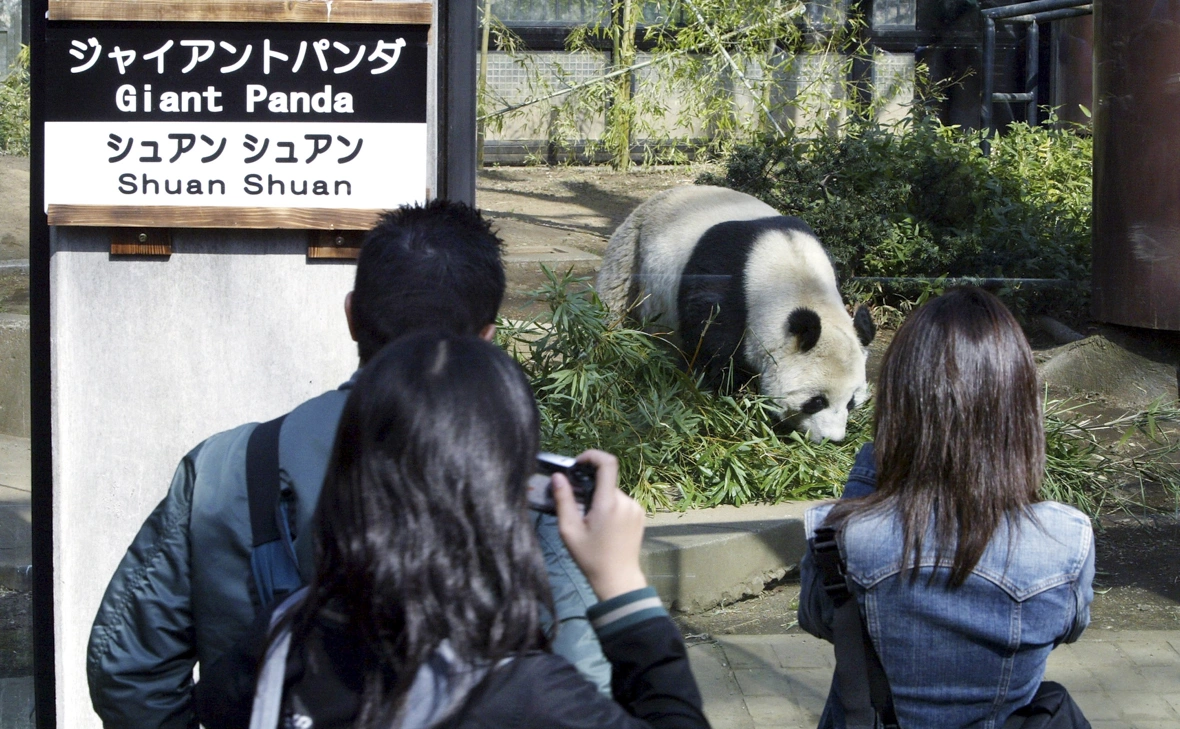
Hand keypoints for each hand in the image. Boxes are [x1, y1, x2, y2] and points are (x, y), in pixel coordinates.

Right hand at [553, 450, 647, 600]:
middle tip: (578, 506)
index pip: (607, 463)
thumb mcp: (569, 530)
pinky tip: (604, 526)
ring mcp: (636, 508)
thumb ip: (563, 500)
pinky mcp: (640, 515)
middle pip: (606, 481)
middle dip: (590, 488)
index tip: (578, 464)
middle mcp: (626, 501)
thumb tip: (558, 477)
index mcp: (608, 503)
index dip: (592, 456)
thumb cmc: (590, 557)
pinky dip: (610, 506)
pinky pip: (621, 502)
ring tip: (591, 521)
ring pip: (613, 492)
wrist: (618, 579)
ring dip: (600, 499)